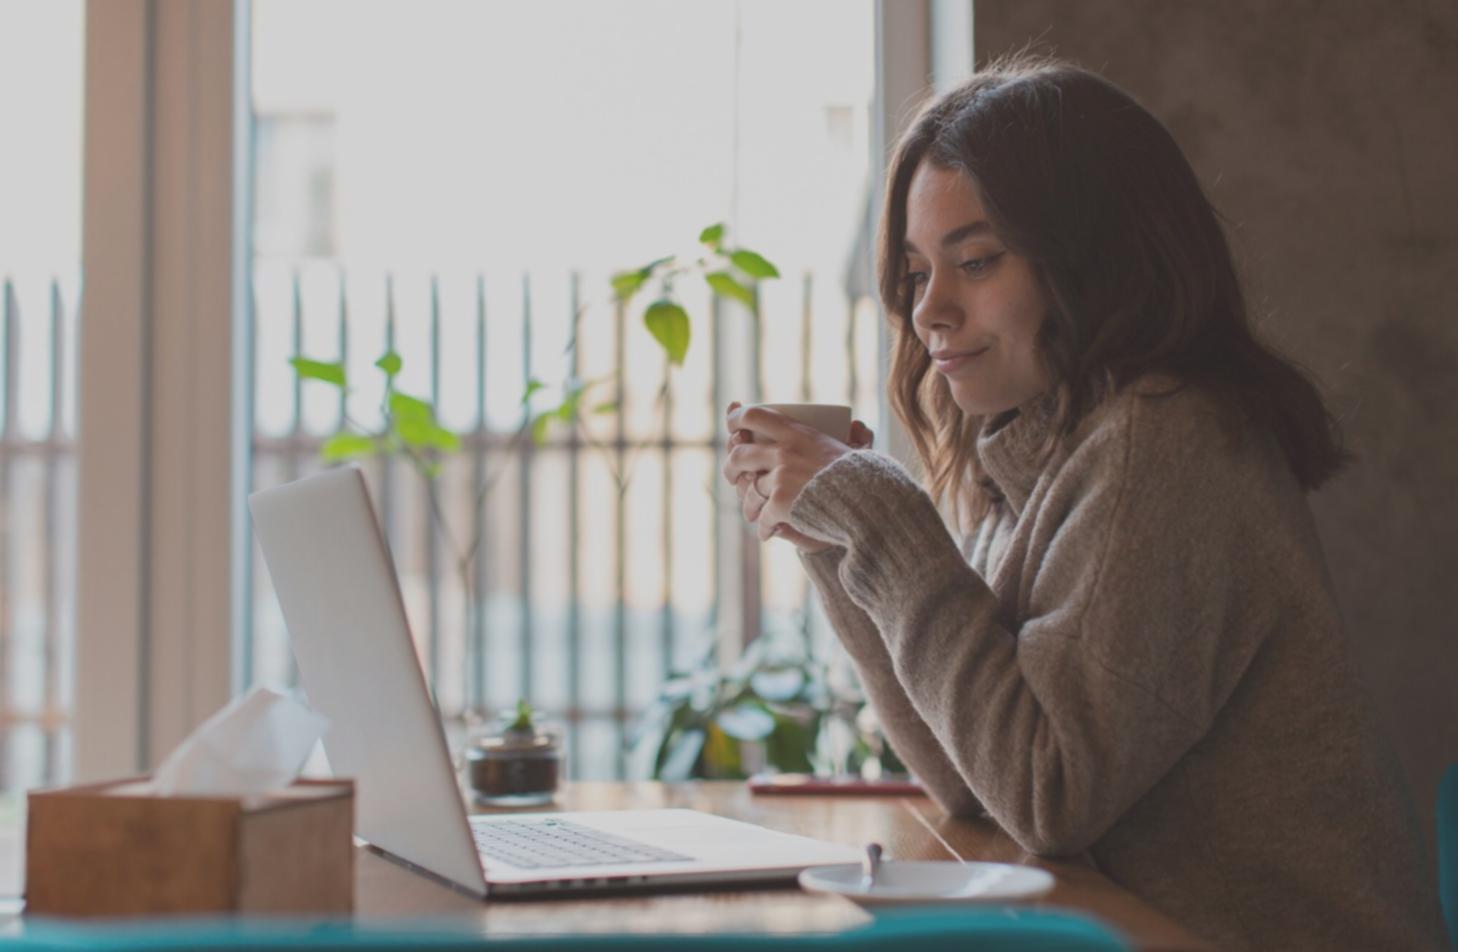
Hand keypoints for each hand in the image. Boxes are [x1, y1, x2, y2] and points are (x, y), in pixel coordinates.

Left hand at [722, 402, 873, 550]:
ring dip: (749, 506)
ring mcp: (781, 477)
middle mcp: (784, 451)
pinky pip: (762, 517)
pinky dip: (765, 528)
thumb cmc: (860, 476)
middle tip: (734, 476)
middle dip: (731, 468)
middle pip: (739, 455)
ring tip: (752, 514)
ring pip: (750, 492)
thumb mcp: (844, 446)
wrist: (868, 503)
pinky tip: (768, 533)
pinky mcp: (781, 503)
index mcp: (796, 432)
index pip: (754, 416)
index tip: (733, 428)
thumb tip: (846, 425)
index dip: (736, 419)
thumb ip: (837, 437)